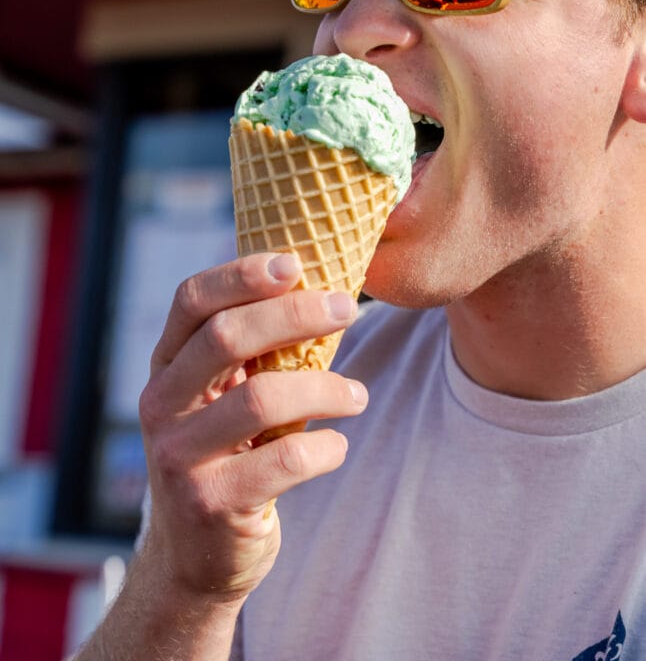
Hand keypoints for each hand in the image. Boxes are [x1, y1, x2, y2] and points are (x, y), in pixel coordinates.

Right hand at [137, 252, 366, 604]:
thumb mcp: (220, 396)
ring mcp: (179, 456)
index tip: (296, 262)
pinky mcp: (210, 503)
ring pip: (260, 398)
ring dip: (324, 387)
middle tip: (349, 310)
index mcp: (166, 365)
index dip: (241, 274)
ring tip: (358, 394)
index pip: (191, 300)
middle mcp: (161, 404)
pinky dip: (324, 448)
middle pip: (225, 337)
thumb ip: (248, 350)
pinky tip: (337, 445)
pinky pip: (283, 462)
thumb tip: (319, 283)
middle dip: (296, 314)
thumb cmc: (227, 453)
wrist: (197, 556)